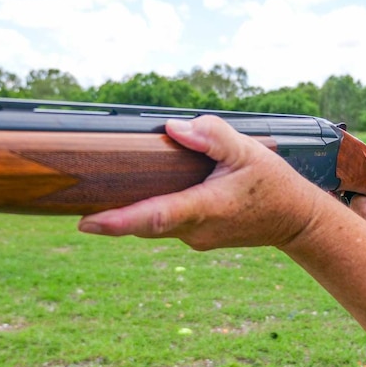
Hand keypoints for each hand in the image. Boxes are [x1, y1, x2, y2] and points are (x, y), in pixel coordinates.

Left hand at [77, 115, 321, 249]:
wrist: (295, 221)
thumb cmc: (273, 184)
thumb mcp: (249, 150)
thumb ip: (211, 136)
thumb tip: (173, 128)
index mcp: (206, 208)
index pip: (155, 216)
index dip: (118, 221)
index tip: (85, 223)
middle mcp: (195, 230)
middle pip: (143, 223)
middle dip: (108, 218)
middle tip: (70, 206)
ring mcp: (195, 238)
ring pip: (151, 225)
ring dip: (125, 215)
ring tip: (93, 199)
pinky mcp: (196, 237)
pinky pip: (163, 224)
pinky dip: (146, 212)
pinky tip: (135, 195)